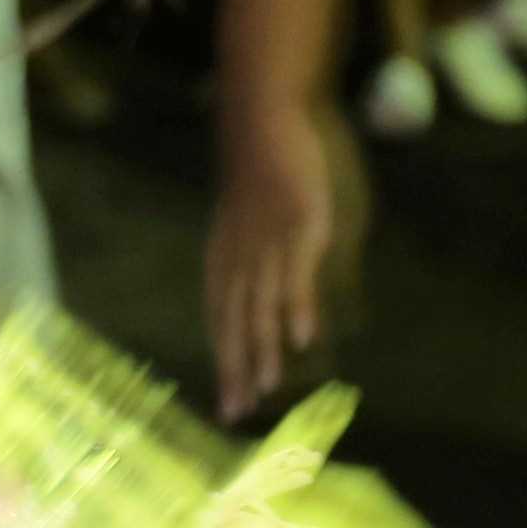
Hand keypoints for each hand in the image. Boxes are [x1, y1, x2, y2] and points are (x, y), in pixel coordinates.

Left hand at [204, 102, 341, 420]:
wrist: (267, 113)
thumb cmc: (266, 167)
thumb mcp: (257, 219)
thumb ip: (269, 259)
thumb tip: (281, 290)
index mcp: (227, 258)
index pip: (222, 319)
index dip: (226, 361)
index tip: (228, 405)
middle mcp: (241, 256)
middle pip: (235, 321)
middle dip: (237, 368)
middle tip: (237, 414)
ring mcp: (269, 241)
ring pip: (262, 303)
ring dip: (265, 347)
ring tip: (267, 388)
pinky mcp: (300, 224)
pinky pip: (296, 272)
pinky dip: (298, 306)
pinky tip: (303, 337)